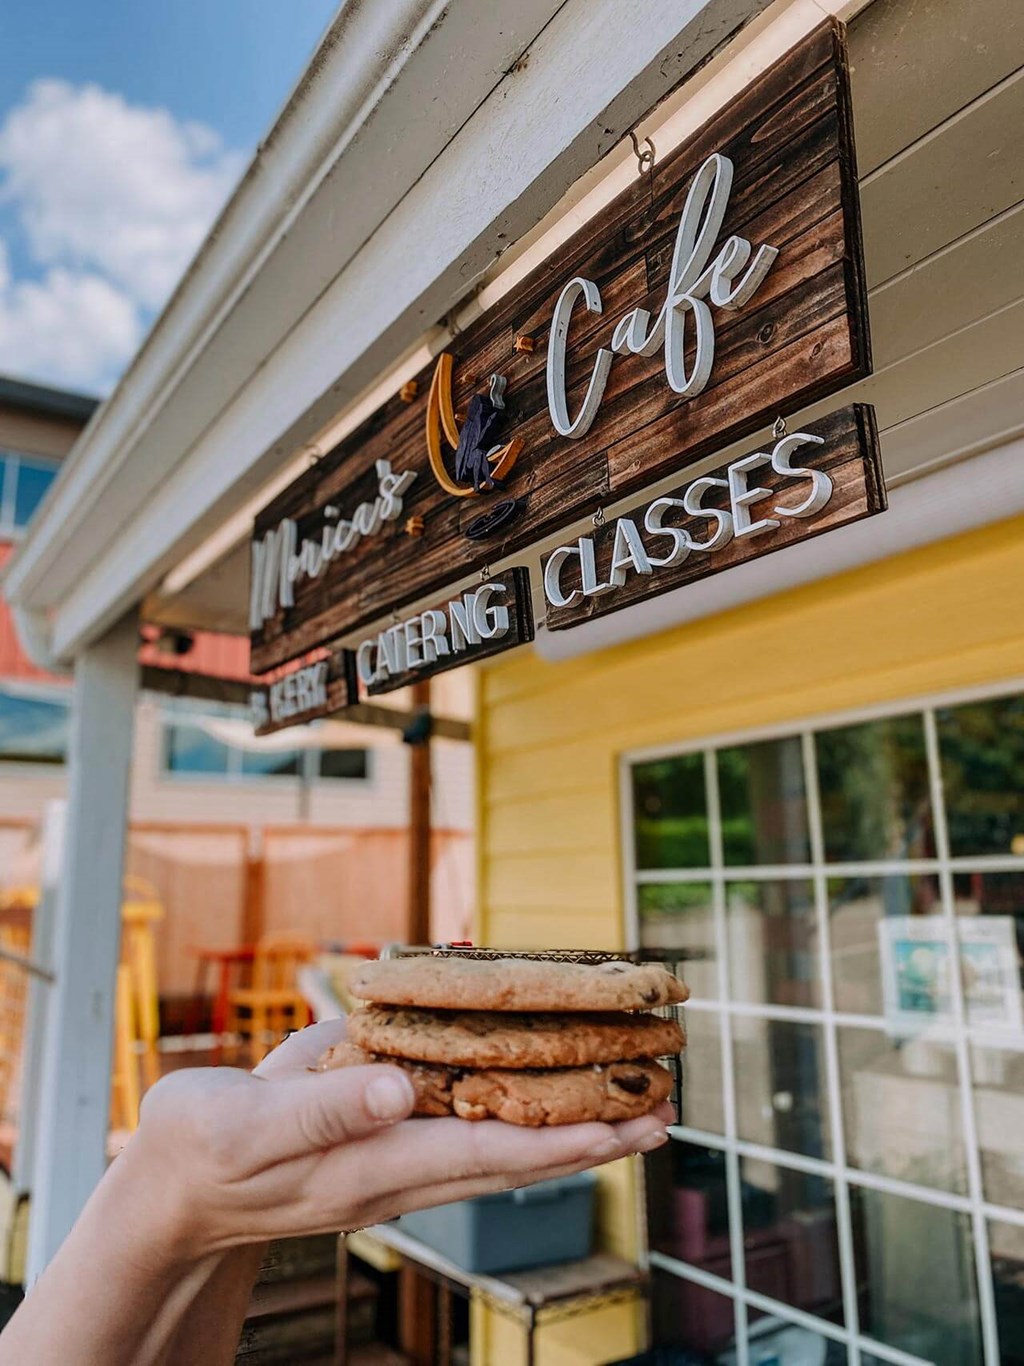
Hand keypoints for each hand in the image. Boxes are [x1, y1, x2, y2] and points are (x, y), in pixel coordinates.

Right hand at [128, 1019, 671, 1258]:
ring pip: (499, 1140)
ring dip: (564, 1118)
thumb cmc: (202, 1153)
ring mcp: (394, 1150)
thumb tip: (402, 1089)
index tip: (628, 1124)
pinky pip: (460, 1114)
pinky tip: (529, 1070)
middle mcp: (401, 1164)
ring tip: (626, 1096)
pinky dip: (508, 1093)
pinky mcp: (380, 1127)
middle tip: (663, 1110)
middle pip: (517, 1155)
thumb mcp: (251, 1125)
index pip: (493, 1155)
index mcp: (377, 1164)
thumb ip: (328, 1106)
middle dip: (591, 1134)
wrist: (171, 1186)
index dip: (564, 1139)